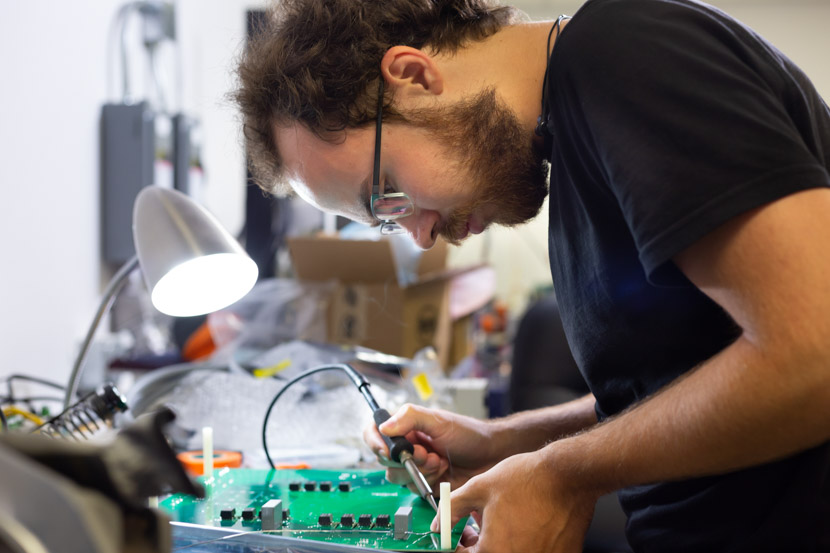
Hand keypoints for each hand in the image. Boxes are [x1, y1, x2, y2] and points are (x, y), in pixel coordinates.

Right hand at [362, 403, 500, 493]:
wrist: (492, 457)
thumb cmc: (469, 434)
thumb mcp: (439, 420)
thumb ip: (410, 418)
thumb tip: (384, 427)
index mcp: (405, 427)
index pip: (375, 431)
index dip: (374, 441)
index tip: (387, 450)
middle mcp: (406, 446)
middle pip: (384, 459)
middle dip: (406, 459)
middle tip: (427, 453)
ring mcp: (414, 466)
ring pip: (396, 476)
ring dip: (418, 471)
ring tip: (439, 462)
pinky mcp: (424, 483)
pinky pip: (412, 489)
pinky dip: (426, 483)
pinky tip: (442, 473)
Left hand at [435, 449, 597, 552]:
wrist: (568, 475)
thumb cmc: (528, 480)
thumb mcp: (479, 488)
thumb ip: (452, 508)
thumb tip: (440, 522)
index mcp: (493, 552)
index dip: (455, 545)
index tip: (455, 536)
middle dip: (477, 545)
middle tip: (475, 529)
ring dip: (500, 543)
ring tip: (503, 520)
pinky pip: (533, 551)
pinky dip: (525, 542)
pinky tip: (525, 523)